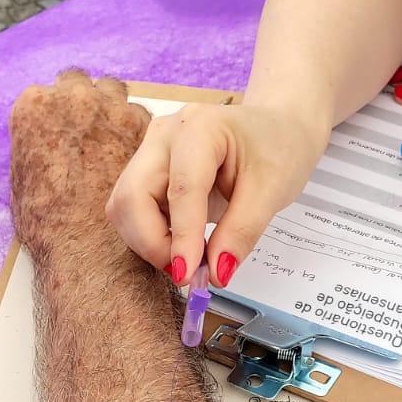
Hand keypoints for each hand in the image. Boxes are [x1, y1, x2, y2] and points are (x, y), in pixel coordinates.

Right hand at [10, 70, 152, 262]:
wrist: (87, 249)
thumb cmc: (49, 226)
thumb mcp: (26, 183)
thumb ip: (37, 155)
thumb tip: (45, 155)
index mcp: (34, 108)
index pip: (52, 92)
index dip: (63, 110)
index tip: (69, 125)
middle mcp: (74, 99)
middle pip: (85, 87)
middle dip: (90, 106)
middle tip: (92, 132)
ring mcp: (112, 108)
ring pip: (117, 98)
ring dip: (115, 116)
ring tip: (114, 149)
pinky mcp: (145, 126)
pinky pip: (142, 121)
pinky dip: (142, 136)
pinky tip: (140, 164)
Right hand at [107, 102, 328, 286]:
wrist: (276, 129)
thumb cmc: (278, 150)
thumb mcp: (272, 192)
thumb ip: (242, 232)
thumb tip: (216, 273)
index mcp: (201, 127)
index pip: (182, 187)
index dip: (182, 236)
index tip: (187, 274)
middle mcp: (165, 135)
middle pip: (132, 196)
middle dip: (152, 242)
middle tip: (186, 271)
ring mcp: (150, 151)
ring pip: (124, 207)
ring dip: (148, 242)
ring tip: (188, 258)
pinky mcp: (146, 170)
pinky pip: (132, 211)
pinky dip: (150, 236)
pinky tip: (181, 243)